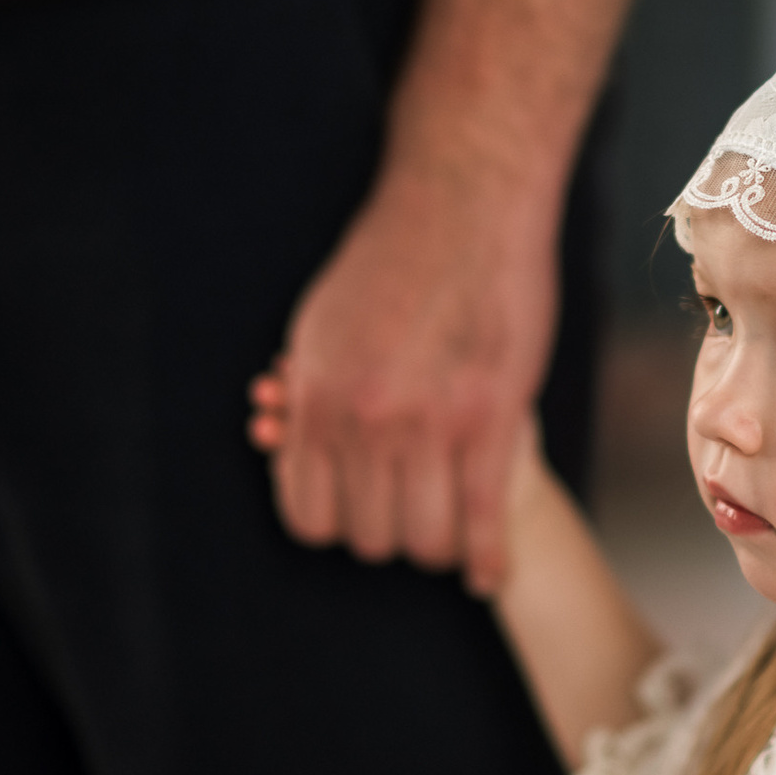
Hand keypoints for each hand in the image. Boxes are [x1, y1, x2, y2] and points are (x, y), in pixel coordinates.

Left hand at [261, 168, 554, 594]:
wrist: (464, 200)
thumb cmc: (394, 256)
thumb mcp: (320, 325)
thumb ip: (307, 395)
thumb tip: (283, 440)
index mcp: (316, 399)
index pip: (309, 518)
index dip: (339, 526)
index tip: (364, 514)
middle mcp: (365, 420)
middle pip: (370, 539)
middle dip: (393, 537)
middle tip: (417, 516)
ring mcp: (430, 422)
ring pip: (426, 540)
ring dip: (441, 548)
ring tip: (454, 536)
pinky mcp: (492, 416)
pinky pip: (485, 519)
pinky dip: (488, 559)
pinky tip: (489, 574)